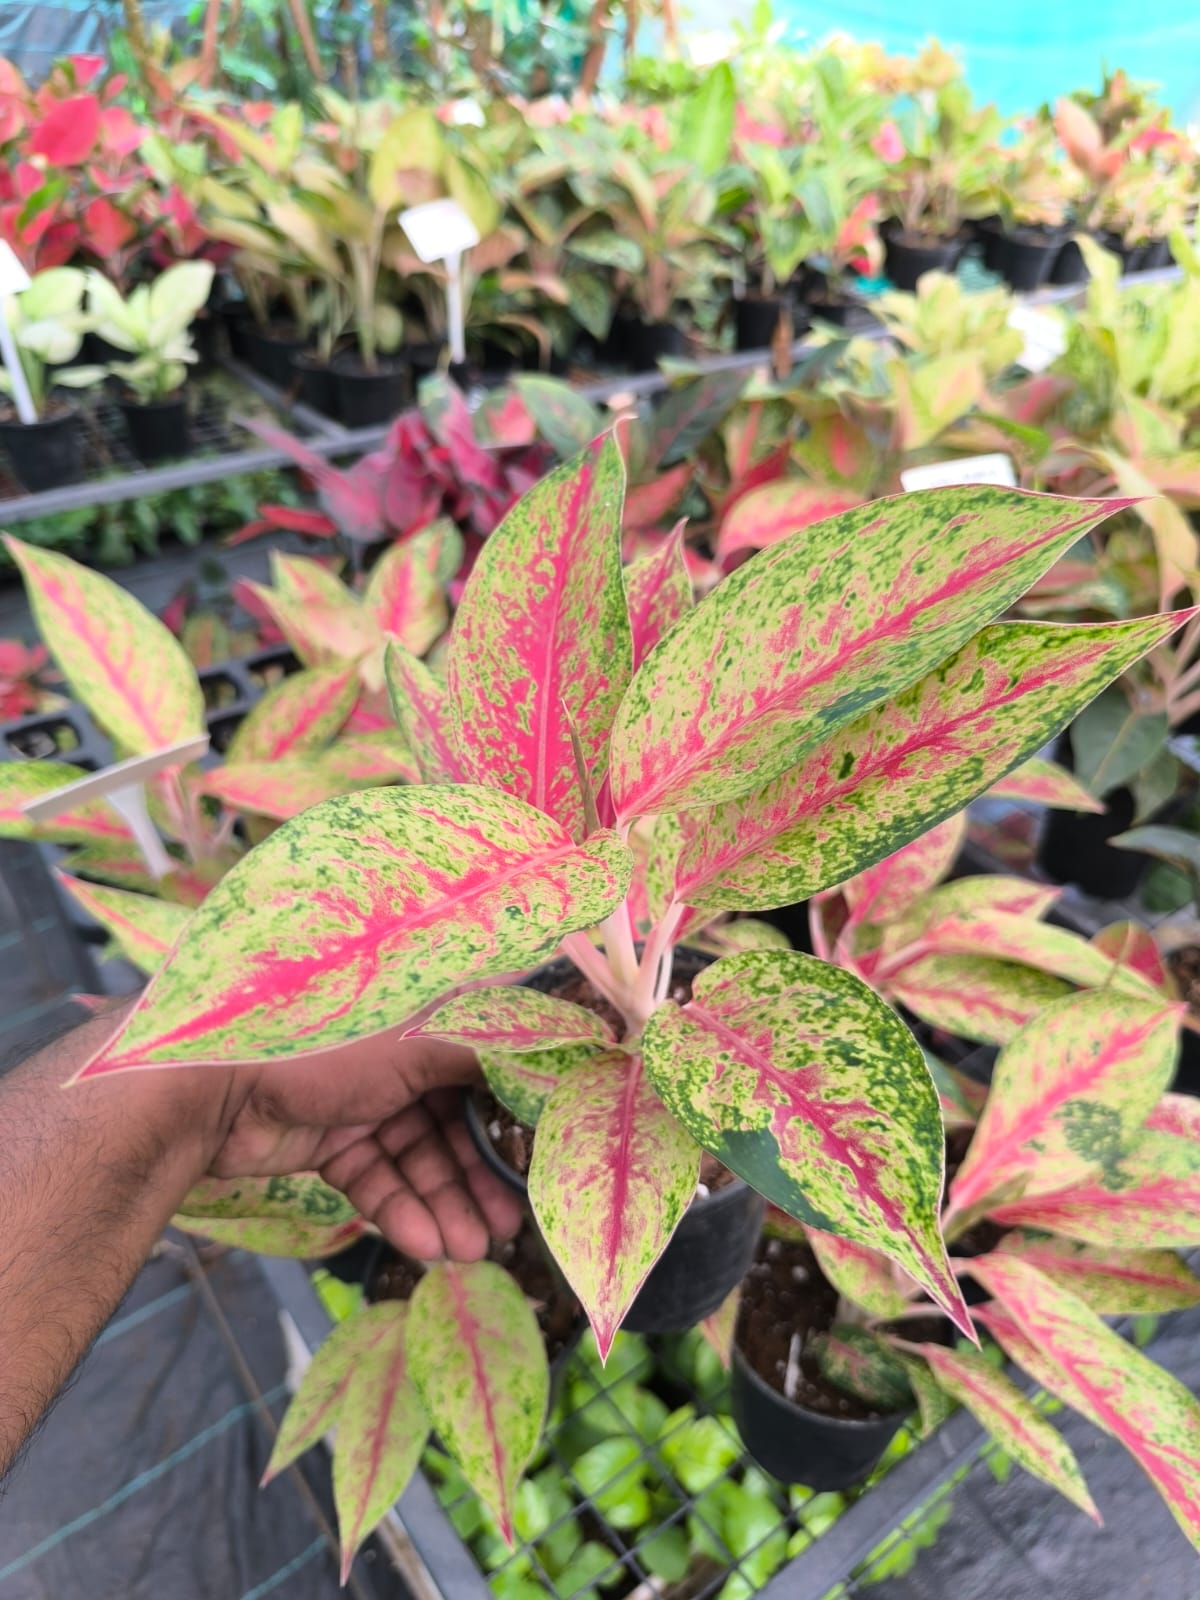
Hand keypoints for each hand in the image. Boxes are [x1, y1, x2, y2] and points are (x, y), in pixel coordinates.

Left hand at [207, 1029, 525, 1261]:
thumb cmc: (325, 1046)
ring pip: (419, 1161)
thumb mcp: (417, 1042)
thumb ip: (484, 1051)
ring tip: (472, 1252)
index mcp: (423, 1017)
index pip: (487, 1063)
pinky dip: (401, 1212)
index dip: (517, 1109)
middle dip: (481, 1177)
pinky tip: (427, 1247)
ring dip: (446, 1206)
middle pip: (457, 1122)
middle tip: (511, 1227)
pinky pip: (379, 1181)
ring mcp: (365, 1103)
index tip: (547, 1154)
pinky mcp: (333, 1144)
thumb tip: (554, 1052)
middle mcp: (400, 1057)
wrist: (217, 1086)